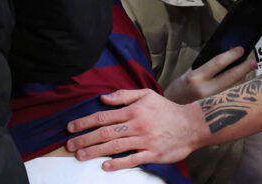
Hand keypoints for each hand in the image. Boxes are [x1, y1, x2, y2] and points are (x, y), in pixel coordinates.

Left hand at [65, 89, 205, 169]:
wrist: (191, 124)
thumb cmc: (167, 110)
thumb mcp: (147, 95)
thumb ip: (124, 95)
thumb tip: (103, 98)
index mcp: (133, 110)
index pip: (104, 116)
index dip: (85, 122)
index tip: (71, 127)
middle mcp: (137, 125)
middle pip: (105, 132)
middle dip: (85, 139)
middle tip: (69, 146)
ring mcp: (144, 140)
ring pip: (115, 146)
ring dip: (95, 152)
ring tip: (81, 156)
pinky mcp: (152, 154)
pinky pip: (132, 159)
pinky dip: (118, 163)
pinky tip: (105, 166)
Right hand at [163, 47, 256, 104]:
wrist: (171, 115)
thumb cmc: (179, 91)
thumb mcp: (188, 75)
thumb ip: (205, 68)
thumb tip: (225, 59)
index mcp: (195, 78)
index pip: (218, 63)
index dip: (232, 55)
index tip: (241, 49)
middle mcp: (205, 92)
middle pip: (231, 77)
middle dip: (244, 68)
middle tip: (253, 61)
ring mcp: (212, 103)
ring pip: (234, 88)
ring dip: (243, 79)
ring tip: (249, 71)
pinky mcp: (217, 112)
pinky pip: (231, 97)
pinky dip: (238, 89)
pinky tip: (242, 84)